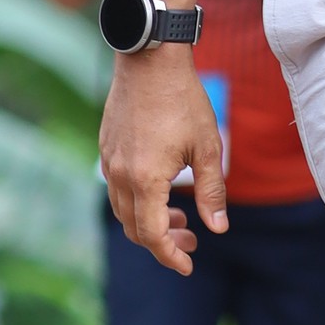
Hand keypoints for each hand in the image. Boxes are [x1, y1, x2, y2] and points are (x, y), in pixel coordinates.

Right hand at [100, 51, 225, 271]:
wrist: (150, 59)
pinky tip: (164, 188)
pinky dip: (139, 200)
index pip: (152, 235)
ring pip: (123, 209)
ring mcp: (109, 161)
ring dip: (150, 221)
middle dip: (163, 241)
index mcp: (145, 179)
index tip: (188, 265)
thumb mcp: (208, 147)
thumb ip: (212, 191)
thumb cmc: (183, 99)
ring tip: (182, 215)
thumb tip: (218, 228)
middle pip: (135, 228)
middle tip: (192, 240)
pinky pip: (117, 187)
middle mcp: (119, 174)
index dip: (170, 255)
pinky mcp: (107, 147)